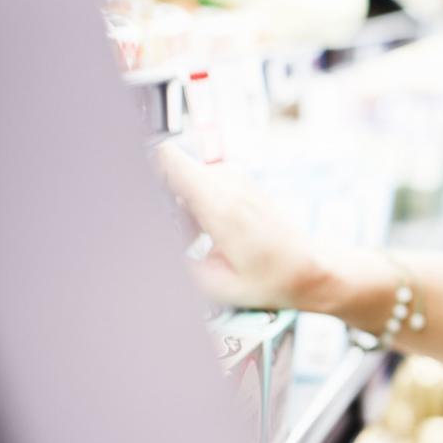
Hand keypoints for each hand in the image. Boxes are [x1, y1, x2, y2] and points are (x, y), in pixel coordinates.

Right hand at [154, 143, 323, 309]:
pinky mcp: (237, 182)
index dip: (140, 169)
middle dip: (160, 202)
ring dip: (179, 210)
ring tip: (195, 242)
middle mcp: (226, 182)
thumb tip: (140, 255)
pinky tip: (208, 237)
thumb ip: (173, 266)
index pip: (165, 157)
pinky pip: (200, 187)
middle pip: (169, 173)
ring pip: (183, 183)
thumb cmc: (271, 277)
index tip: (131, 192)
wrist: (311, 267)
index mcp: (219, 203)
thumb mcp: (215, 286)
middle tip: (177, 237)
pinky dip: (195, 210)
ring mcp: (233, 178)